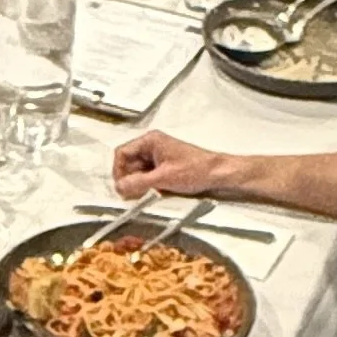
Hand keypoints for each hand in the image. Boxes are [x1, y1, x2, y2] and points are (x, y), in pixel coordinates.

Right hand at [112, 128, 226, 202]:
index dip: (119, 171)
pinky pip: (148, 177)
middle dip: (129, 180)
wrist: (217, 174)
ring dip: (138, 184)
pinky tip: (154, 193)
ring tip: (146, 195)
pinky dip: (147, 186)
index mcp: (150, 141)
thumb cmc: (195, 170)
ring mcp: (158, 157)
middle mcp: (152, 146)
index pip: (122, 153)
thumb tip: (119, 187)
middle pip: (128, 163)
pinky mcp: (164, 167)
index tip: (121, 186)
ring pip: (137, 172)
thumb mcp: (163, 178)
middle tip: (133, 195)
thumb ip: (139, 183)